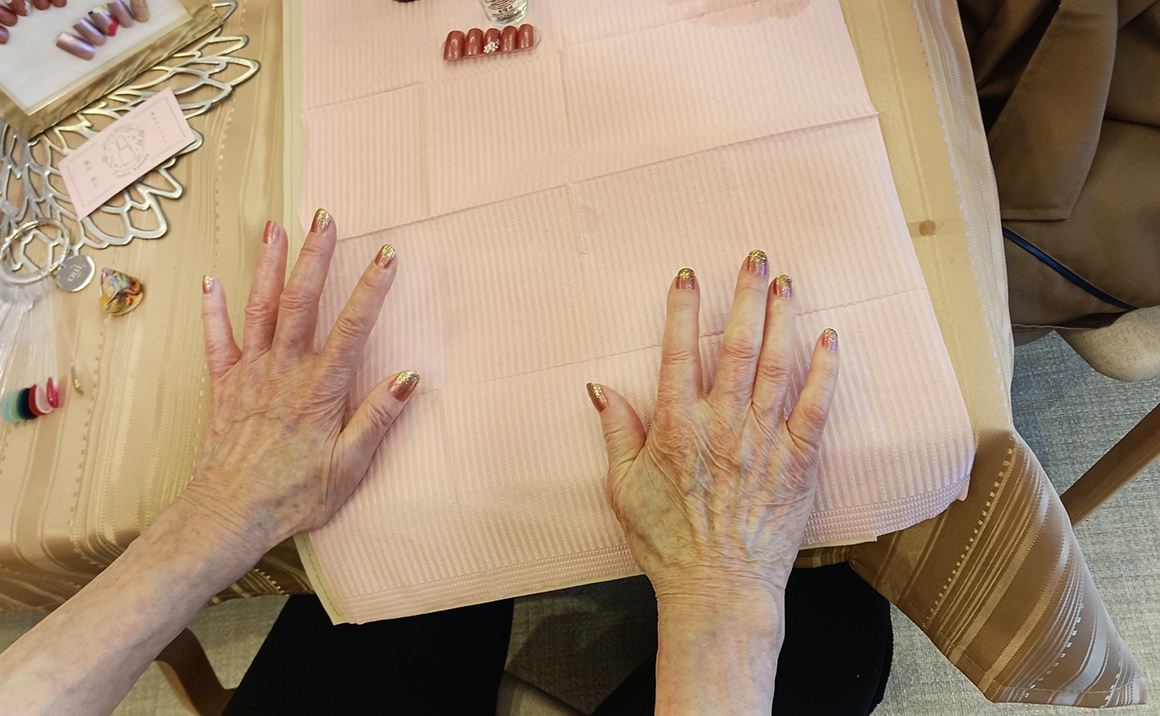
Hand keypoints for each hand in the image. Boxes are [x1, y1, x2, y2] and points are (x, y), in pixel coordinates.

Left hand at [181, 210, 418, 555]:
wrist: (229, 515)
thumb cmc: (294, 496)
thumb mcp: (349, 467)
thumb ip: (378, 419)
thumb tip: (410, 379)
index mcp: (320, 389)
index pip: (352, 326)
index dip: (371, 287)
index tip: (387, 254)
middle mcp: (284, 371)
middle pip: (302, 301)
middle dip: (316, 255)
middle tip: (325, 217)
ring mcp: (250, 374)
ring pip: (260, 308)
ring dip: (269, 265)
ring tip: (276, 227)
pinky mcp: (223, 386)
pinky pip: (216, 340)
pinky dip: (213, 308)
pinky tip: (213, 279)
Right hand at [588, 251, 838, 605]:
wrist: (717, 589)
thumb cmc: (668, 544)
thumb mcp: (623, 490)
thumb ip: (616, 434)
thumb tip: (601, 389)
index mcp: (675, 428)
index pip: (676, 352)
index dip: (681, 308)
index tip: (687, 275)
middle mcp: (720, 425)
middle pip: (733, 345)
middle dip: (744, 296)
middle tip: (755, 259)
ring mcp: (762, 442)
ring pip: (774, 365)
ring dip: (781, 319)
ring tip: (786, 282)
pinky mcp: (797, 462)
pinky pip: (815, 407)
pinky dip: (824, 371)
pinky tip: (830, 339)